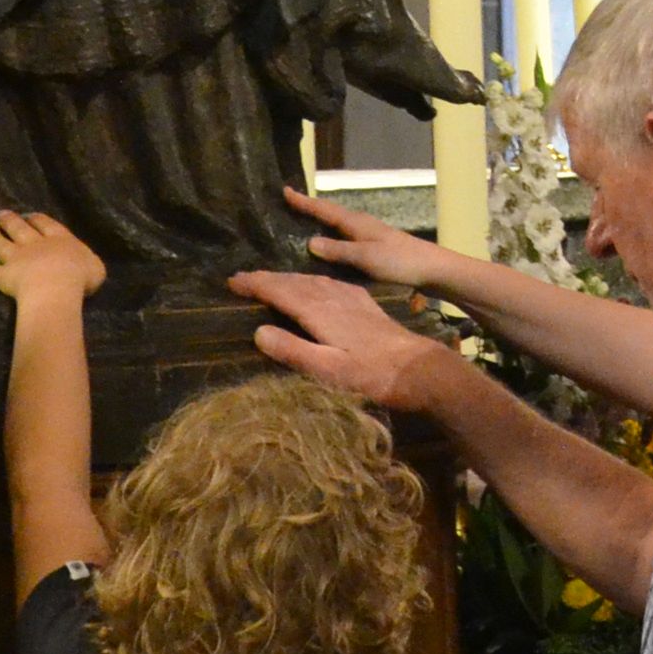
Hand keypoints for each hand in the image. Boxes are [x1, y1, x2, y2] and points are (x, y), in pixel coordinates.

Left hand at [0, 209, 104, 315]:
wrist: (55, 287)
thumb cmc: (79, 276)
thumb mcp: (95, 267)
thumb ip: (87, 262)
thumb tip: (85, 263)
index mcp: (60, 239)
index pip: (47, 224)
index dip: (38, 219)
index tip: (30, 214)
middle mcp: (36, 244)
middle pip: (21, 229)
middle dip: (11, 221)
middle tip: (1, 214)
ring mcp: (18, 258)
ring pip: (3, 245)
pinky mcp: (6, 276)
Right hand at [239, 265, 470, 413]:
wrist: (420, 370)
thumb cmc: (373, 376)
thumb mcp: (328, 370)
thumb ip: (293, 350)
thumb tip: (257, 332)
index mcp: (321, 312)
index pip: (280, 291)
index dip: (255, 285)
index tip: (232, 281)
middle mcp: (335, 299)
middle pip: (294, 282)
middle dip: (267, 278)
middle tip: (243, 278)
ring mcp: (353, 301)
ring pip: (313, 281)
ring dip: (289, 278)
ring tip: (271, 280)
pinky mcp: (367, 306)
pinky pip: (332, 285)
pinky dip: (314, 282)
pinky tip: (317, 286)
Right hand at [285, 181, 461, 298]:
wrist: (432, 269)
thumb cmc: (399, 261)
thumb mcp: (366, 257)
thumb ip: (339, 250)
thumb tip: (309, 242)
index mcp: (356, 223)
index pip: (324, 209)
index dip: (304, 202)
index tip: (284, 191)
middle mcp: (360, 224)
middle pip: (329, 213)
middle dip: (309, 209)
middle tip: (287, 205)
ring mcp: (368, 235)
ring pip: (337, 225)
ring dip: (319, 222)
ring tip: (300, 224)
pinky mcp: (375, 248)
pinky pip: (345, 237)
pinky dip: (332, 237)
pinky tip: (327, 248)